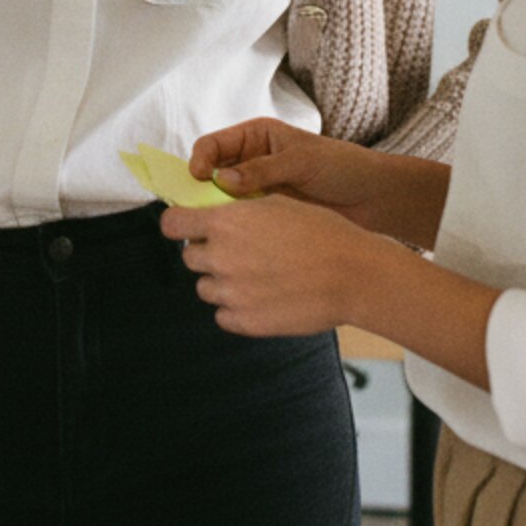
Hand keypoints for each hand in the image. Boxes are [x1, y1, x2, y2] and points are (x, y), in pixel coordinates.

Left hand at [161, 193, 376, 335]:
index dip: (179, 226)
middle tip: (239, 254)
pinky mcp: (246, 322)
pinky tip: (261, 299)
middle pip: (190, 259)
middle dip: (208, 255)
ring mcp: (232, 292)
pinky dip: (236, 309)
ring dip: (222, 283)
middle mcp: (220, 257)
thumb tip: (209, 215)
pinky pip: (223, 316)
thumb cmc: (320, 231)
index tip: (187, 228)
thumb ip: (234, 211)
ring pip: (205, 288)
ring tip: (256, 278)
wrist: (354, 274)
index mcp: (223, 223)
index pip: (171, 224)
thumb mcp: (273, 203)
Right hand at [189, 119, 388, 225]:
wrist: (376, 198)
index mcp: (255, 137)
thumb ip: (262, 169)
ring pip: (224, 199)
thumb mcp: (302, 161)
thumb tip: (220, 179)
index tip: (197, 177)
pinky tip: (239, 236)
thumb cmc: (343, 167)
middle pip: (212, 173)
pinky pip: (244, 218)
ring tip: (219, 224)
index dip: (200, 159)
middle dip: (203, 188)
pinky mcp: (269, 214)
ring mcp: (259, 189)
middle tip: (200, 207)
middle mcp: (251, 161)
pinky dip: (237, 226)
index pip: (213, 145)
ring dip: (220, 210)